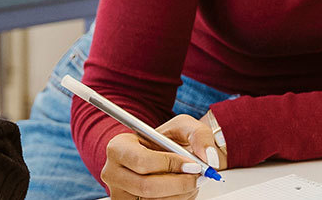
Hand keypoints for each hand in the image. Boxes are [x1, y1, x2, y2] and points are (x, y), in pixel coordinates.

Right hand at [101, 113, 222, 199]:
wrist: (171, 157)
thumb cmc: (171, 141)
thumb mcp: (185, 127)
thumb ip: (199, 135)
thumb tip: (208, 157)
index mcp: (119, 147)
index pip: (142, 161)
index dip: (170, 165)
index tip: (192, 164)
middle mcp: (113, 172)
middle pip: (147, 187)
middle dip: (179, 184)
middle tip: (197, 176)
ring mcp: (120, 193)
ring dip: (181, 193)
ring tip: (189, 180)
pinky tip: (180, 190)